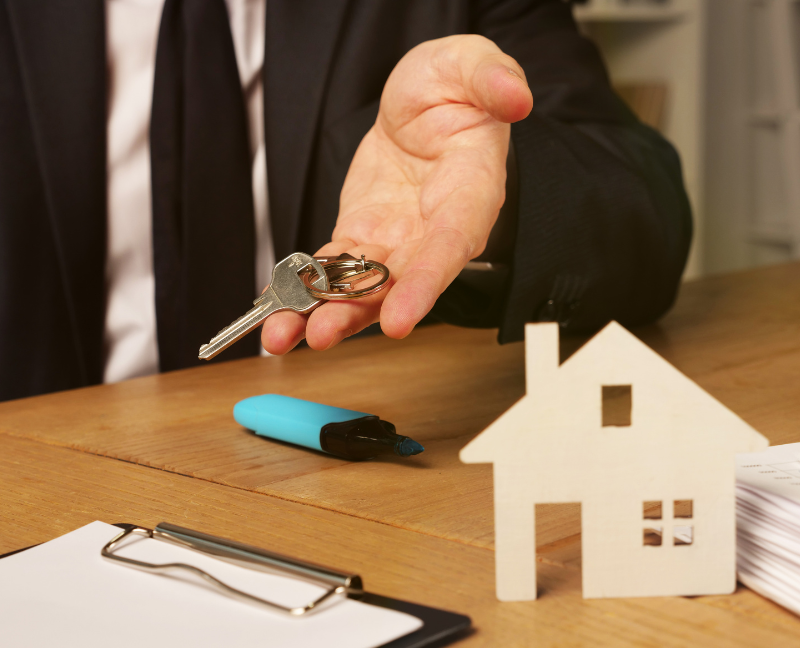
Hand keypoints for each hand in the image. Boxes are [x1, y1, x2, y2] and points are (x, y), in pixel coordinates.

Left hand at [261, 35, 531, 353]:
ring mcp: (397, 239)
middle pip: (398, 282)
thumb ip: (494, 80)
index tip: (400, 320)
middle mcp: (433, 230)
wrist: (425, 101)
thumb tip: (517, 98)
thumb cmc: (456, 88)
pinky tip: (277, 310)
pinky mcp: (363, 234)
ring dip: (323, 311)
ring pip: (361, 285)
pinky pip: (332, 267)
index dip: (425, 286)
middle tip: (321, 334)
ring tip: (283, 337)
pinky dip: (304, 288)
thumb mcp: (474, 66)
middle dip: (359, 311)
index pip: (449, 249)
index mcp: (469, 195)